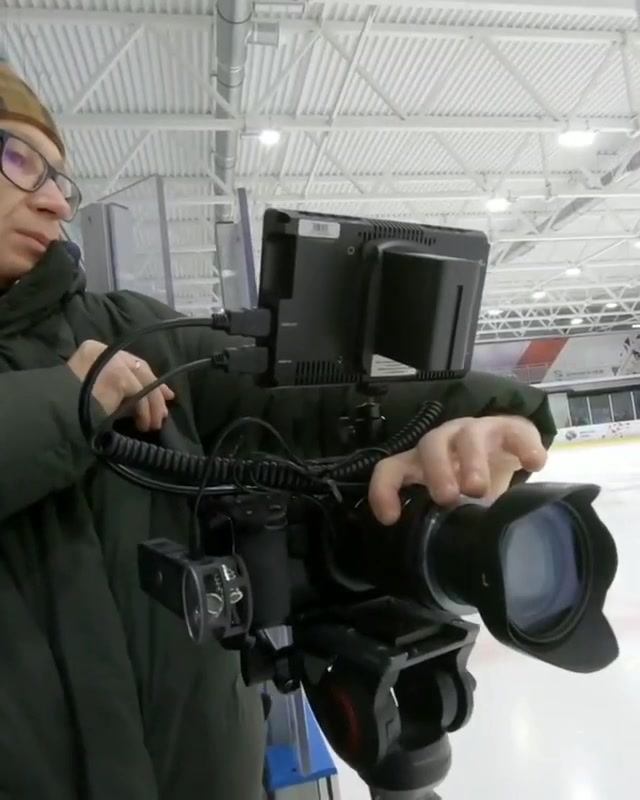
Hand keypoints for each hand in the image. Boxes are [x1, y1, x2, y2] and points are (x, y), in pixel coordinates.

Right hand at [67, 339, 174, 431]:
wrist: (58, 412)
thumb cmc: (71, 406)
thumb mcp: (95, 389)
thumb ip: (116, 386)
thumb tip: (144, 398)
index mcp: (95, 350)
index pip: (129, 362)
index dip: (149, 379)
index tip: (164, 394)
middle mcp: (104, 351)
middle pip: (140, 369)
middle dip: (156, 391)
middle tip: (163, 411)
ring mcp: (112, 361)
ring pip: (144, 382)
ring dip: (152, 407)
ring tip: (152, 424)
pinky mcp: (119, 375)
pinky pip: (141, 394)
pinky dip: (144, 411)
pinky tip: (142, 424)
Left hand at [368, 415, 547, 524]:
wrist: (510, 449)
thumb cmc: (474, 482)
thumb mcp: (457, 506)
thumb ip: (447, 524)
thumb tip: (446, 564)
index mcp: (421, 463)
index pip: (390, 469)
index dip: (384, 490)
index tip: (391, 518)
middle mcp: (443, 442)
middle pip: (430, 446)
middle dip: (436, 472)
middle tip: (447, 498)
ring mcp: (475, 431)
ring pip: (467, 436)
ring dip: (471, 461)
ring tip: (479, 488)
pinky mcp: (508, 428)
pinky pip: (514, 431)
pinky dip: (524, 446)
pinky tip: (535, 465)